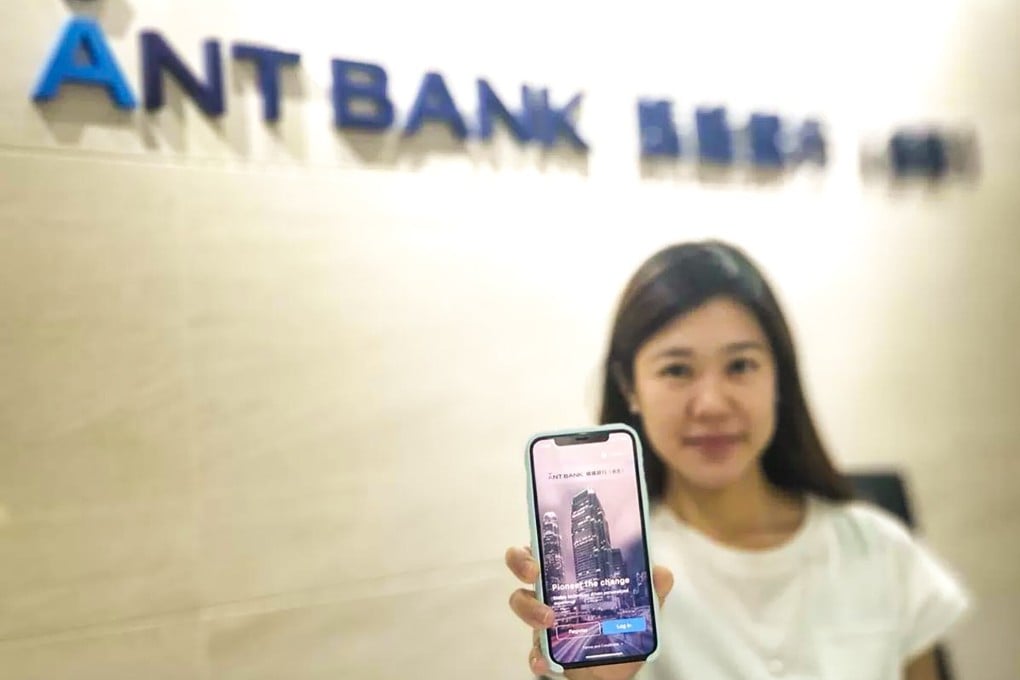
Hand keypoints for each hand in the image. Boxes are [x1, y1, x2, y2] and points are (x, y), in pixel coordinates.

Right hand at [505, 545, 673, 679]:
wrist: (615, 670)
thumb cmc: (619, 628)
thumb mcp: (640, 608)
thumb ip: (652, 590)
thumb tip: (660, 574)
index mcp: (569, 573)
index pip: (544, 548)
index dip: (533, 545)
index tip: (537, 553)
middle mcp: (550, 591)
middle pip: (522, 568)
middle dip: (521, 565)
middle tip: (534, 575)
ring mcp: (543, 619)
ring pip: (521, 604)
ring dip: (530, 610)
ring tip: (549, 622)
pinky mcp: (545, 649)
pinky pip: (533, 650)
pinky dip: (536, 655)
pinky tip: (544, 660)